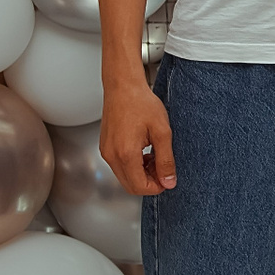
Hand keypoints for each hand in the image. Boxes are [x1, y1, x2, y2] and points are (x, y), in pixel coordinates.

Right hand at [101, 79, 176, 194]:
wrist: (123, 87)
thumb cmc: (141, 104)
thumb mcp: (162, 132)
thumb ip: (166, 160)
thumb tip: (169, 182)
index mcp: (125, 154)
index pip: (139, 187)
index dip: (157, 187)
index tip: (168, 179)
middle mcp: (111, 156)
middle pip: (130, 185)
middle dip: (149, 182)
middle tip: (163, 167)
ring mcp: (106, 152)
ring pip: (125, 177)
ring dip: (141, 174)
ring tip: (155, 156)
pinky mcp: (105, 147)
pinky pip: (119, 166)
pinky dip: (133, 165)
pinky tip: (145, 151)